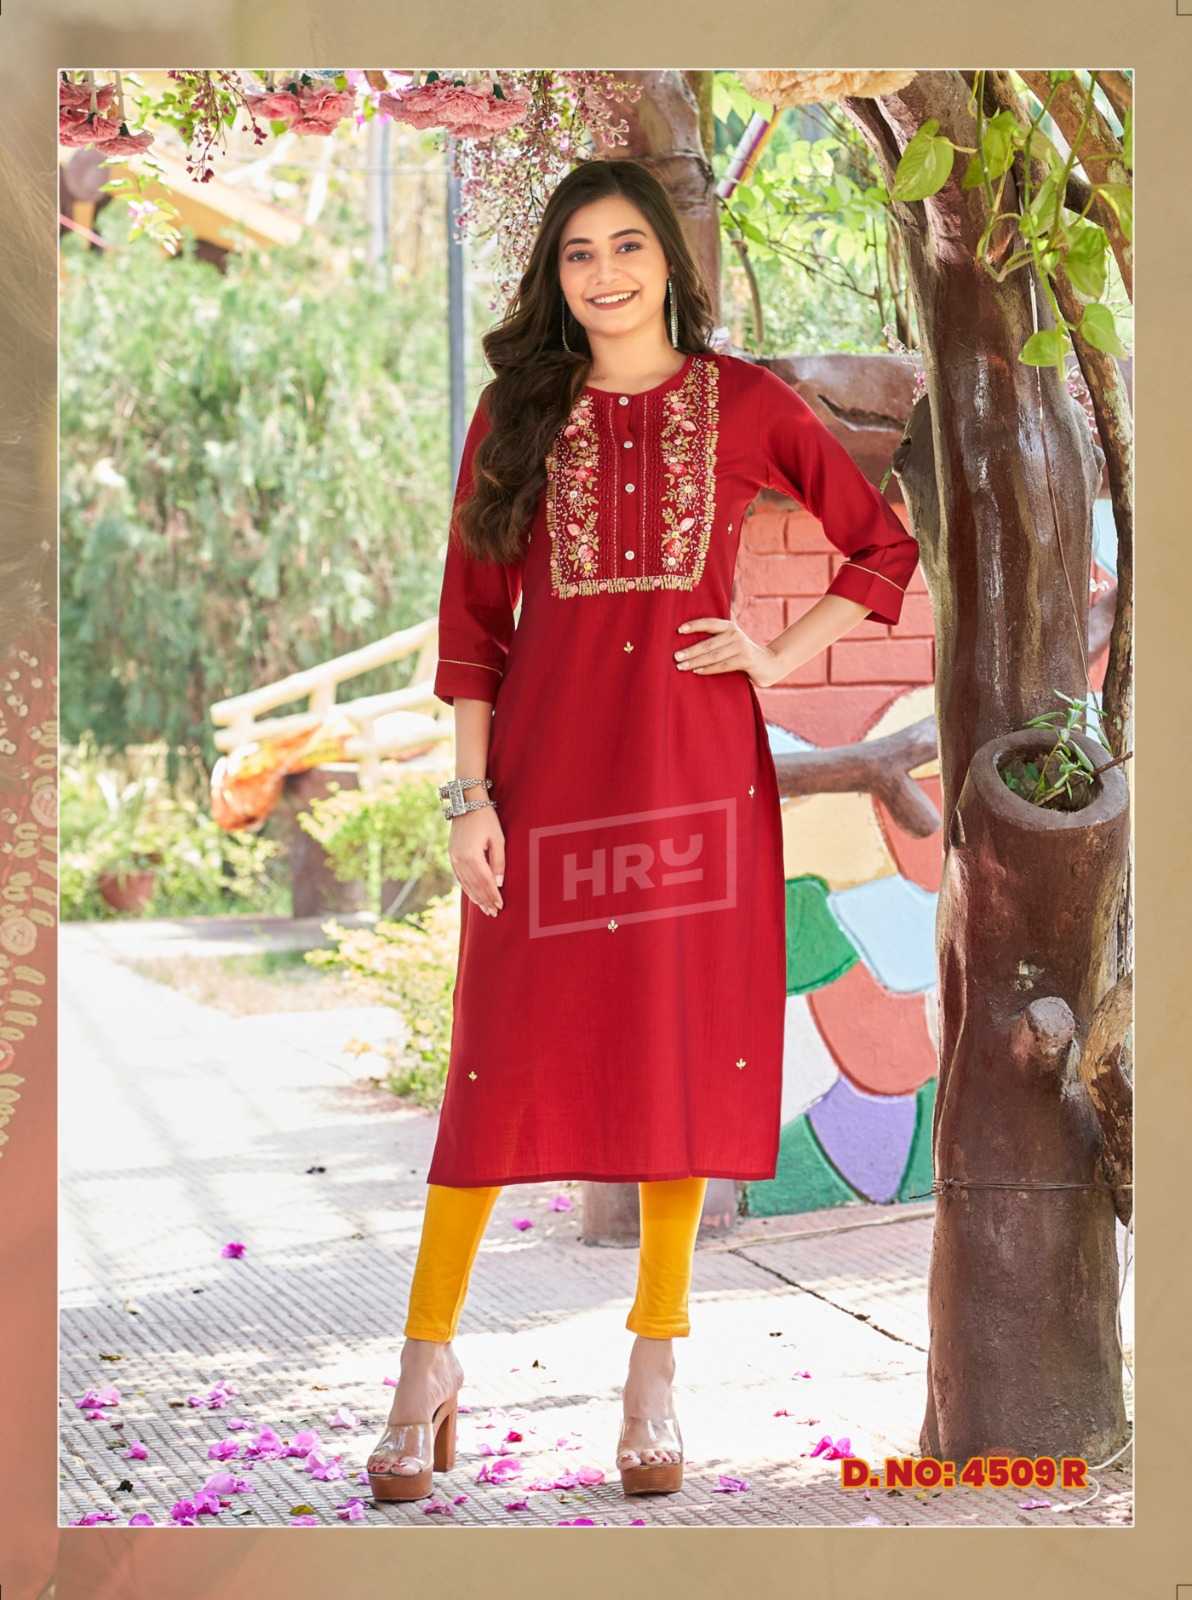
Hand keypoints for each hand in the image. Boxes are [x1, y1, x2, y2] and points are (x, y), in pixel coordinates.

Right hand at [448, 804, 504, 915]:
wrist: (467, 803)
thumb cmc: (486, 819)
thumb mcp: (498, 839)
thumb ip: (499, 862)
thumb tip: (499, 883)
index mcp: (472, 856)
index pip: (485, 882)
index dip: (493, 895)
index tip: (500, 906)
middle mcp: (460, 860)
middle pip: (474, 886)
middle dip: (485, 900)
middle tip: (493, 913)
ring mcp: (453, 858)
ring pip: (465, 883)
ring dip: (476, 897)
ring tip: (485, 909)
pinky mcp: (452, 855)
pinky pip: (459, 877)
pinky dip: (467, 888)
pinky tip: (473, 895)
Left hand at [673, 616, 787, 689]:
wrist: (769, 663)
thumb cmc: (742, 653)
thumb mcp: (731, 642)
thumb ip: (716, 640)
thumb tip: (686, 645)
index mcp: (729, 627)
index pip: (709, 623)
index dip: (694, 625)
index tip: (678, 630)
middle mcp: (735, 634)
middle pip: (708, 643)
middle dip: (690, 650)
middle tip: (675, 656)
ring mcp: (741, 647)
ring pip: (713, 655)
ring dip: (695, 661)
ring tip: (681, 666)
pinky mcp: (746, 660)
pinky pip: (722, 665)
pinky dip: (708, 669)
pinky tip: (696, 671)